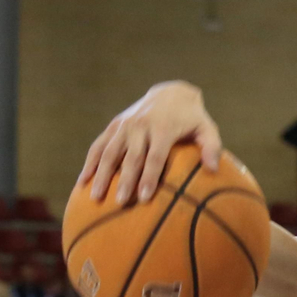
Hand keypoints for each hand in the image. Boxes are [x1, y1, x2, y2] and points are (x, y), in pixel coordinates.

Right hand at [78, 81, 222, 204]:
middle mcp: (140, 126)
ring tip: (95, 197)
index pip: (154, 157)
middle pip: (130, 158)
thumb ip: (212, 148)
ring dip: (101, 175)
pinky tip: (82, 181)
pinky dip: (89, 163)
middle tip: (120, 203)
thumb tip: (214, 170)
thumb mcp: (207, 129)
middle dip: (125, 181)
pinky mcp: (114, 125)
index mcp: (163, 128)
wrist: (171, 93)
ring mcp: (124, 125)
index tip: (144, 198)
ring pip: (109, 152)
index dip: (148, 178)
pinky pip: (98, 146)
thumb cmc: (192, 118)